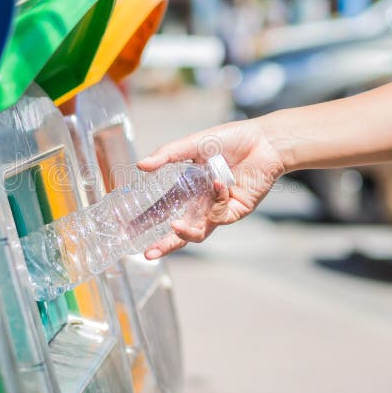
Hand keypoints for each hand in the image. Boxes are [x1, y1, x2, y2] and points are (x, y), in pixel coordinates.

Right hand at [137, 118, 284, 257]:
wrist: (263, 141)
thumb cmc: (230, 139)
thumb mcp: (193, 145)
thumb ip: (168, 155)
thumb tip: (141, 166)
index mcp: (187, 188)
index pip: (163, 208)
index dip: (146, 220)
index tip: (128, 229)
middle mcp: (200, 202)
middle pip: (179, 229)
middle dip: (164, 244)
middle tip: (147, 253)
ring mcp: (217, 208)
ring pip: (198, 232)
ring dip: (186, 233)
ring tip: (175, 227)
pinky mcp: (234, 211)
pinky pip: (219, 215)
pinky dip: (216, 200)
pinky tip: (219, 183)